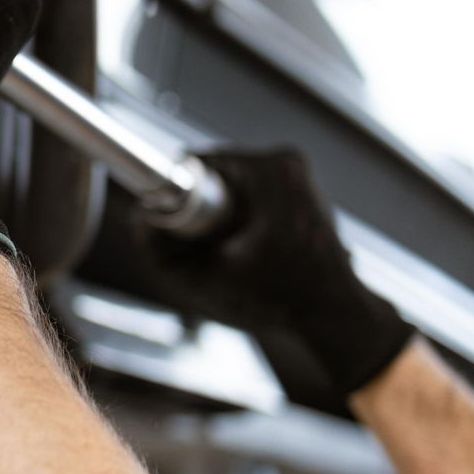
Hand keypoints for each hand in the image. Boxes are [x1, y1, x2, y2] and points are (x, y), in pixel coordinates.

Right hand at [143, 148, 412, 397]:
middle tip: (204, 243)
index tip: (173, 220)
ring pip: (236, 179)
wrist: (333, 310)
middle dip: (202, 203)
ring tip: (229, 246)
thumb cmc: (281, 298)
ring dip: (222, 207)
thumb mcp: (207, 279)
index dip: (178, 191)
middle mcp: (289, 162)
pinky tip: (246, 242)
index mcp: (270, 172)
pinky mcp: (305, 185)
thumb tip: (139, 220)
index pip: (201, 163)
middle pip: (218, 171)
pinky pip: (255, 186)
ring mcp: (301, 172)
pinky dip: (243, 209)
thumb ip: (161, 252)